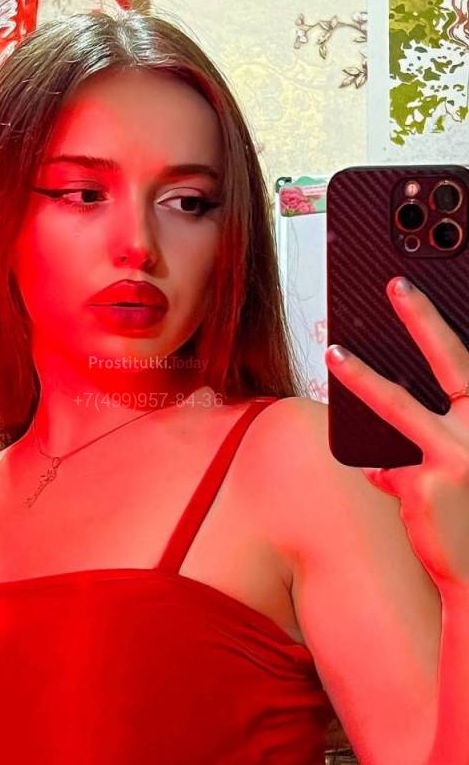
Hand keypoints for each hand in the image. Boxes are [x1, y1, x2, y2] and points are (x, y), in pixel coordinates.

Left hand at [325, 275, 468, 591]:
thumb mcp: (460, 472)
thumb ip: (430, 450)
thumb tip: (380, 458)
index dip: (447, 328)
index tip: (423, 293)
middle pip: (450, 363)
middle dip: (423, 318)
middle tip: (395, 283)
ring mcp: (455, 458)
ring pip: (397, 406)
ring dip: (362, 376)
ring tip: (334, 352)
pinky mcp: (423, 485)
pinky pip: (387, 470)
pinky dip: (389, 482)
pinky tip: (418, 507)